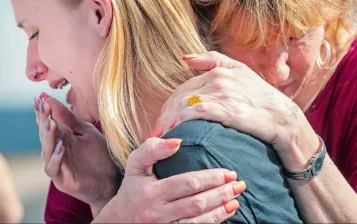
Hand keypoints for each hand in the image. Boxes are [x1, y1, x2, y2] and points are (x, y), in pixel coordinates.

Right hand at [34, 94, 117, 209]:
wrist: (112, 178)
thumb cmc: (99, 155)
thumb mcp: (86, 132)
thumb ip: (70, 118)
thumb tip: (50, 99)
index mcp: (61, 138)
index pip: (47, 123)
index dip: (43, 112)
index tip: (40, 99)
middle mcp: (55, 151)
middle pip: (45, 135)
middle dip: (43, 121)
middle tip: (43, 108)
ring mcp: (58, 166)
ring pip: (46, 151)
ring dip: (48, 138)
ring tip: (51, 124)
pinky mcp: (62, 180)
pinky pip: (54, 168)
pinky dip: (56, 158)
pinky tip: (61, 147)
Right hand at [94, 137, 242, 222]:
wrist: (117, 223)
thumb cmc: (130, 189)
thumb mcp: (135, 165)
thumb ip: (152, 149)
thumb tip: (177, 141)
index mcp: (152, 192)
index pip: (187, 183)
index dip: (211, 178)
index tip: (228, 172)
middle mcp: (158, 213)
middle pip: (197, 204)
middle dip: (221, 193)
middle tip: (239, 184)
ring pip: (198, 222)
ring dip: (221, 211)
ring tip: (236, 199)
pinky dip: (212, 223)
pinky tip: (225, 213)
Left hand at [157, 51, 319, 170]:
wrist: (284, 119)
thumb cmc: (263, 99)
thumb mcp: (242, 72)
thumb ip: (214, 61)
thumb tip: (185, 58)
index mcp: (219, 71)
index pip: (183, 88)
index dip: (170, 105)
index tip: (163, 121)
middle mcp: (218, 79)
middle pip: (180, 97)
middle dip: (165, 115)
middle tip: (157, 132)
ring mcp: (222, 93)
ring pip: (184, 105)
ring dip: (169, 121)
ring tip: (162, 136)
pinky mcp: (227, 109)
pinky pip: (195, 113)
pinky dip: (181, 122)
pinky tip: (176, 133)